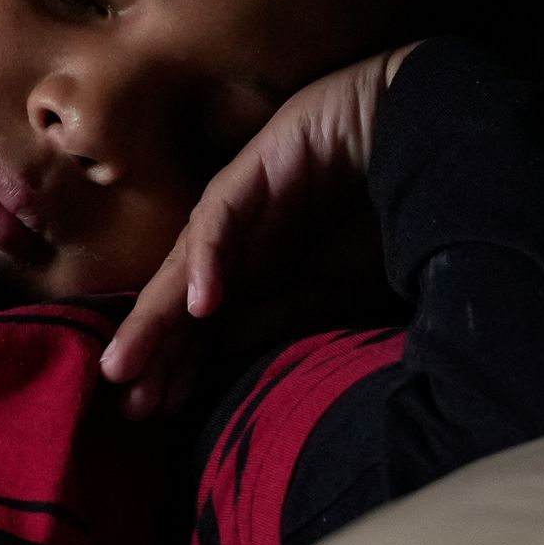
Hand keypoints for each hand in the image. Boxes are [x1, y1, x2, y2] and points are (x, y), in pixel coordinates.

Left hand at [98, 41, 416, 418]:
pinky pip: (221, 219)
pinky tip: (203, 302)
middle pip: (180, 296)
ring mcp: (239, 200)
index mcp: (255, 264)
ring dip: (157, 314)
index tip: (156, 415)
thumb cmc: (381, 205)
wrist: (415, 129)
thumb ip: (284, 316)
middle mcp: (235, 236)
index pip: (202, 321)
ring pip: (184, 262)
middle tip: (128, 402)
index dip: (179, 365)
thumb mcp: (331, 284)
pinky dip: (210, 260)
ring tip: (130, 361)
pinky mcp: (253, 168)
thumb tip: (230, 357)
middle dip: (153, 348)